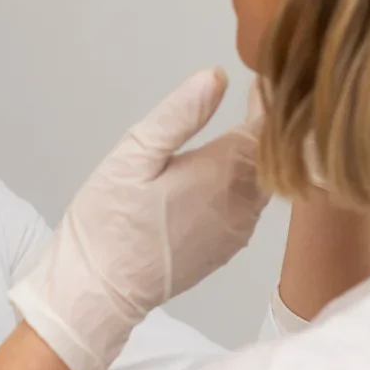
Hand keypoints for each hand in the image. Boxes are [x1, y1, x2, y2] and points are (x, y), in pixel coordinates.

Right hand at [9, 69, 270, 369]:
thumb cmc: (109, 221)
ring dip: (257, 156)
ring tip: (244, 128)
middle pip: (269, 156)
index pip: (265, 127)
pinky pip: (248, 207)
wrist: (99, 292)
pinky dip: (245, 183)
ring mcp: (236, 232)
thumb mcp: (133, 155)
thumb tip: (217, 77)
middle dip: (266, 126)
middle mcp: (240, 204)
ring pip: (261, 183)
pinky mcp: (224, 250)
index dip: (268, 101)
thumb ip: (179, 115)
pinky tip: (224, 174)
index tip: (265, 78)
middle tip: (260, 95)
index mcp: (222, 173)